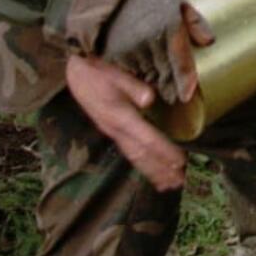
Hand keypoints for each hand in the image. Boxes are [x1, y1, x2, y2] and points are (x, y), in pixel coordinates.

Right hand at [65, 54, 187, 190]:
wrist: (75, 72)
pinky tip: (152, 172)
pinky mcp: (112, 131)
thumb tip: (150, 99)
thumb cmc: (98, 70)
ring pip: (135, 157)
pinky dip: (142, 164)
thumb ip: (134, 87)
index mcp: (120, 117)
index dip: (163, 151)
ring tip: (170, 185)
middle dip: (160, 169)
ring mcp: (113, 132)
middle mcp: (116, 130)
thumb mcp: (115, 74)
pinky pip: (129, 153)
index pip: (146, 138)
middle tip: (179, 182)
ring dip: (153, 172)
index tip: (180, 161)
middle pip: (141, 155)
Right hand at [104, 0, 213, 103]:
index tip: (186, 96)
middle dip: (170, 86)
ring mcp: (131, 47)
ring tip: (158, 89)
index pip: (181, 61)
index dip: (185, 81)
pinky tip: (140, 77)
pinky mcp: (114, 53)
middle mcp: (150, 39)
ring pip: (147, 74)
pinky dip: (137, 75)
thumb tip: (209, 42)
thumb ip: (195, 22)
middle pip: (164, 73)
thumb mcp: (177, 0)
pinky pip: (130, 70)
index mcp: (170, 25)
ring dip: (153, 81)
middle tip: (175, 97)